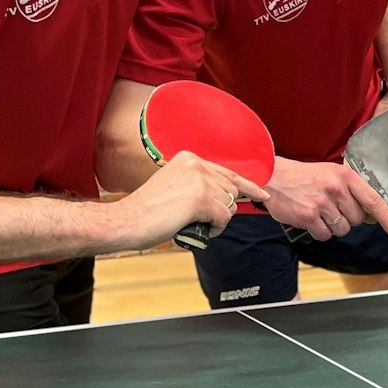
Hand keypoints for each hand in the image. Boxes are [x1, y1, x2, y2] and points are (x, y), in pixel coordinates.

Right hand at [114, 151, 268, 249]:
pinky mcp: (200, 198)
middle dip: (223, 209)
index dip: (247, 186)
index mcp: (189, 158)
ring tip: (195, 224)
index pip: (228, 172)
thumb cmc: (147, 211)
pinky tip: (199, 229)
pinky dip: (215, 228)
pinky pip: (224, 218)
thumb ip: (199, 185)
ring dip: (217, 220)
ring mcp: (199, 180)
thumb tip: (229, 197)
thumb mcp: (175, 187)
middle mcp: (196, 164)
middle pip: (231, 190)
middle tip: (202, 220)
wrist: (125, 221)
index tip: (262, 194)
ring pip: (229, 205)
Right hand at [262, 157, 387, 239]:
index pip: (373, 200)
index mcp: (346, 176)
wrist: (274, 177)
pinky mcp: (308, 217)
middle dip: (348, 218)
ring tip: (321, 212)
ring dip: (333, 226)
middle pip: (357, 219)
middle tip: (333, 208)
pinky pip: (324, 235)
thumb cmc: (307, 176)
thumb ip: (353, 191)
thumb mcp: (333, 174)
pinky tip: (311, 219)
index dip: (387, 218)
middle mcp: (335, 189)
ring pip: (342, 229)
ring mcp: (321, 204)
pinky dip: (319, 232)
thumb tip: (372, 215)